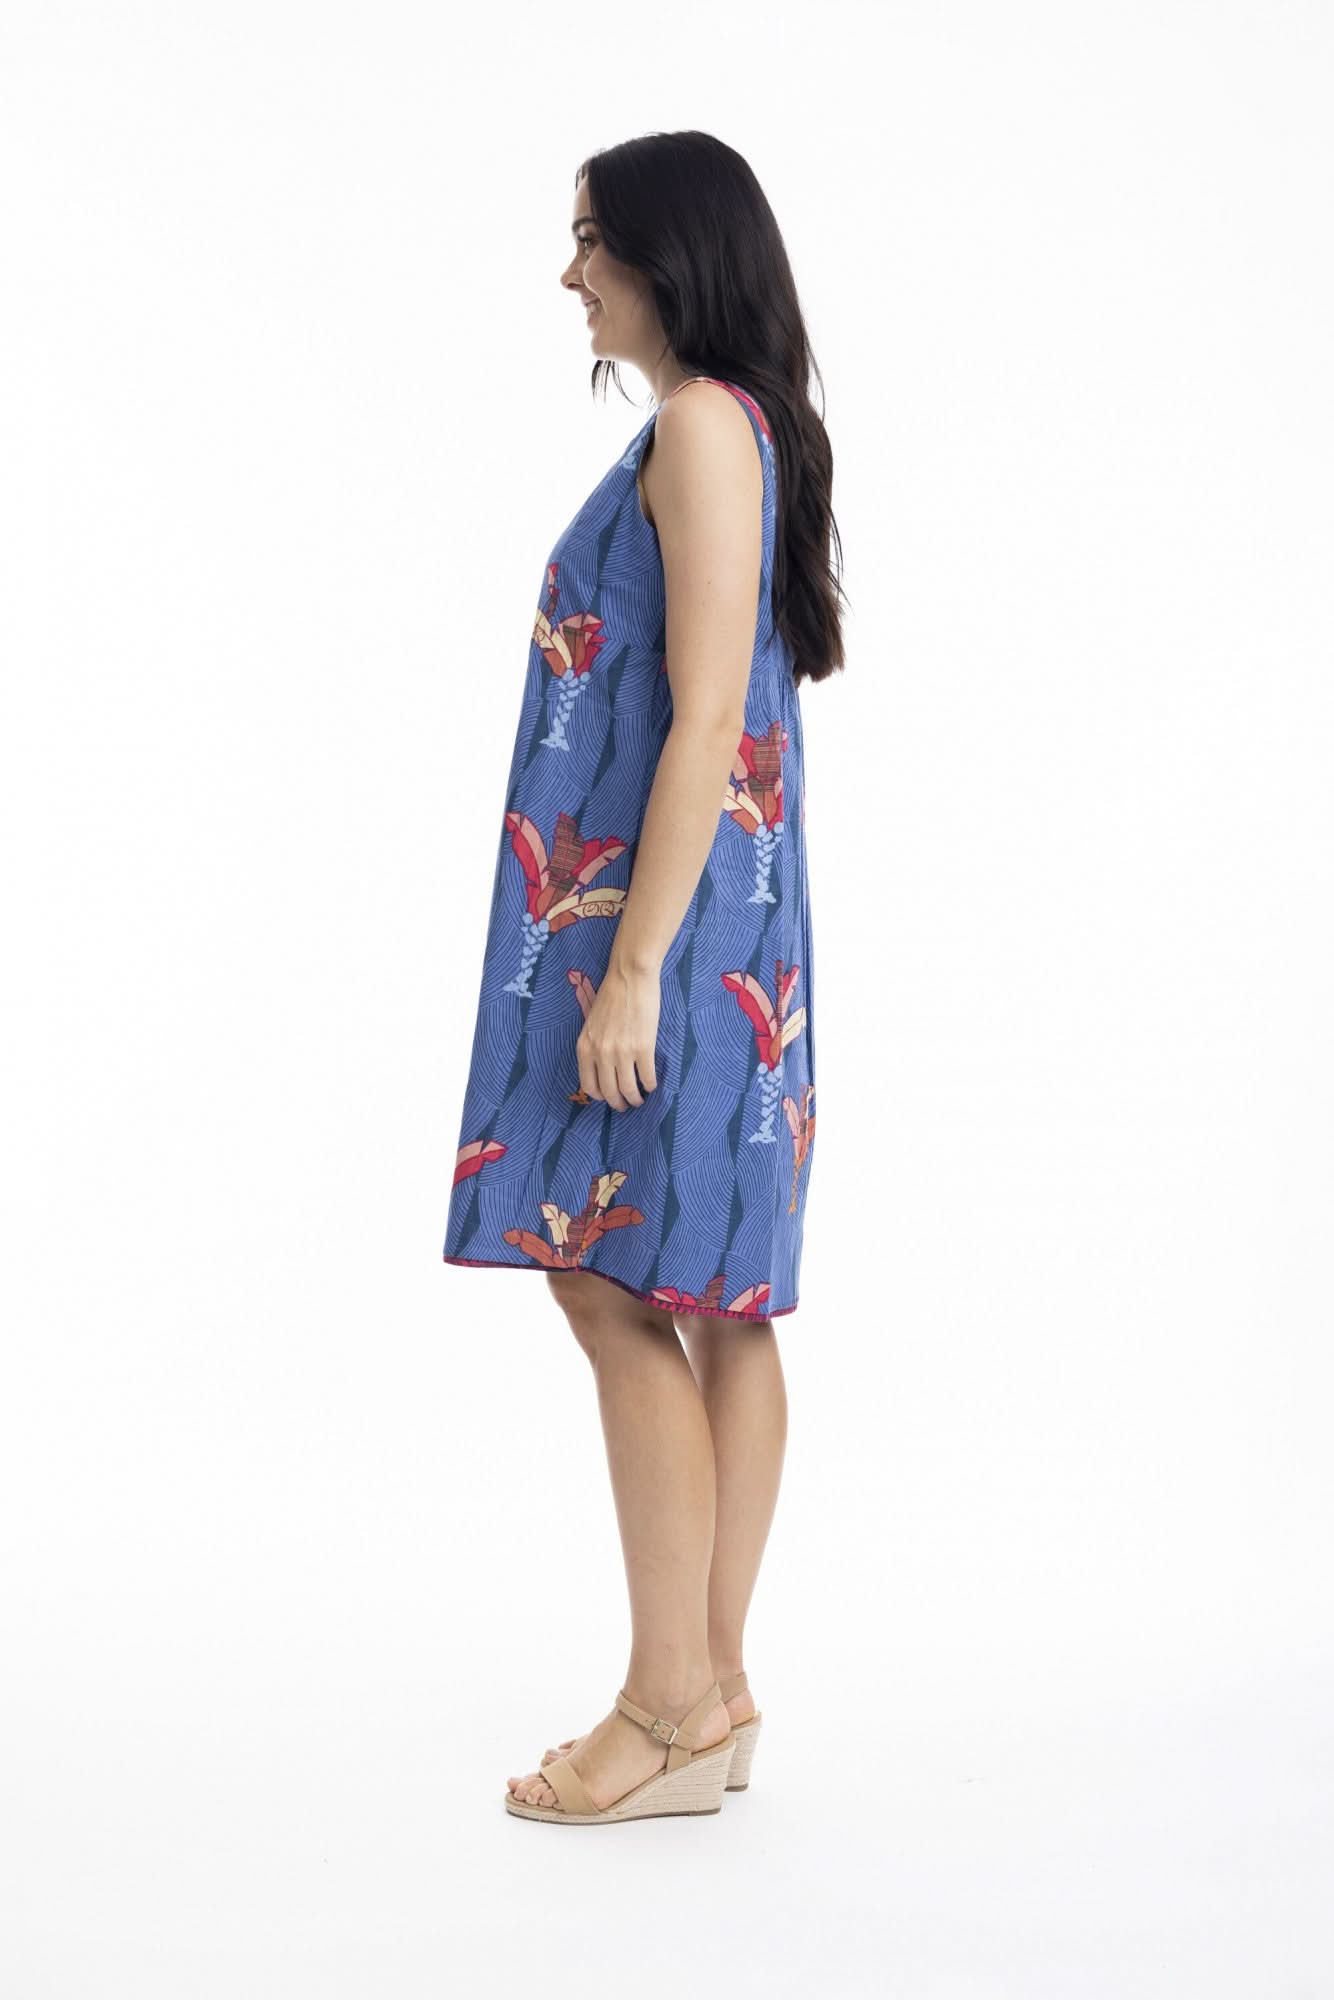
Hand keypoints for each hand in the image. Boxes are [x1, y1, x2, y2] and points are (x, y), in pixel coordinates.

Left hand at [576, 960, 659, 1110]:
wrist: (629, 977)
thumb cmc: (611, 996)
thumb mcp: (591, 1024)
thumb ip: (594, 1046)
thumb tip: (603, 1069)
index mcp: (585, 1048)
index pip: (589, 1086)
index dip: (600, 1097)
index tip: (609, 1098)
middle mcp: (601, 1054)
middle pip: (609, 1092)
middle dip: (619, 1104)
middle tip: (626, 1105)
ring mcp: (622, 1052)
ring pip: (628, 1089)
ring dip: (636, 1099)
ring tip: (640, 1099)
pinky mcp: (643, 1048)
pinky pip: (647, 1077)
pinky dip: (650, 1085)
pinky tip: (652, 1085)